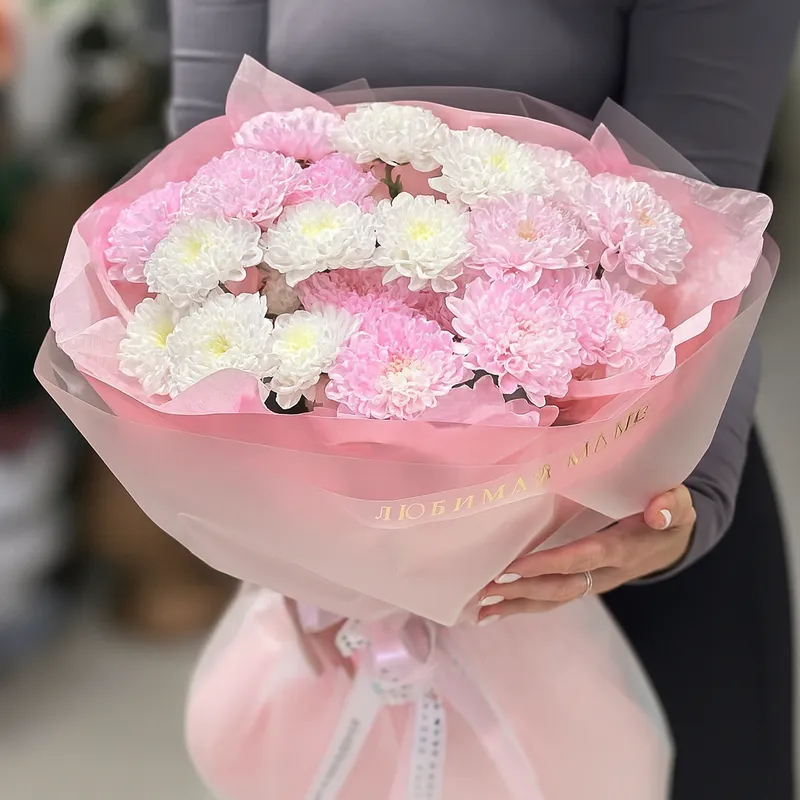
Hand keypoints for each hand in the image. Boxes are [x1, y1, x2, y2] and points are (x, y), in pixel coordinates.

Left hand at [477, 486, 695, 623]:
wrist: (673, 542)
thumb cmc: (668, 513)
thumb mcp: (680, 504)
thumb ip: (672, 504)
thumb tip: (657, 511)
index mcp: (624, 549)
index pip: (582, 558)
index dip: (550, 564)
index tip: (515, 566)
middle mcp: (606, 573)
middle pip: (562, 587)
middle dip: (524, 590)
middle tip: (487, 590)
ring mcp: (594, 583)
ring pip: (555, 599)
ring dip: (518, 605)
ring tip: (481, 609)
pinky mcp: (584, 585)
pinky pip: (553, 599)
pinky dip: (524, 606)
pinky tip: (494, 611)